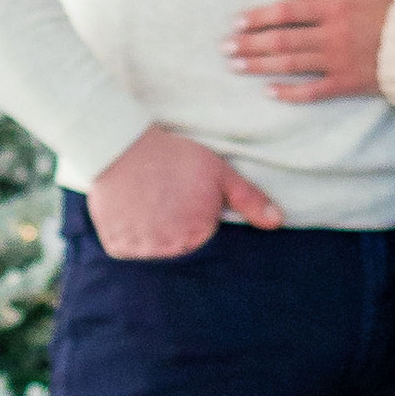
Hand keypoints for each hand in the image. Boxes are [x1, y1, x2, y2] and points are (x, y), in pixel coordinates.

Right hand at [85, 122, 283, 258]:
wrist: (122, 146)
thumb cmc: (174, 157)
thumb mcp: (218, 172)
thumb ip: (249, 199)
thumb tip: (277, 222)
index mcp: (199, 234)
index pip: (203, 237)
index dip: (195, 216)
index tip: (183, 197)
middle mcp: (171, 249)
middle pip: (178, 247)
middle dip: (174, 228)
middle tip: (164, 198)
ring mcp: (142, 249)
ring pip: (152, 249)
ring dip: (150, 233)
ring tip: (145, 202)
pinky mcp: (117, 246)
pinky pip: (127, 248)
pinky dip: (127, 234)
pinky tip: (129, 210)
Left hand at [225, 0, 393, 100]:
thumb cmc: (391, 8)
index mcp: (333, 8)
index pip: (287, 12)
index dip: (259, 17)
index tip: (237, 23)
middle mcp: (331, 36)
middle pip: (281, 40)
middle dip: (250, 44)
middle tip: (225, 48)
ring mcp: (337, 62)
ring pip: (290, 65)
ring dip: (260, 66)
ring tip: (236, 66)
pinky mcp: (346, 83)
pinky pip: (312, 91)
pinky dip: (290, 93)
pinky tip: (268, 93)